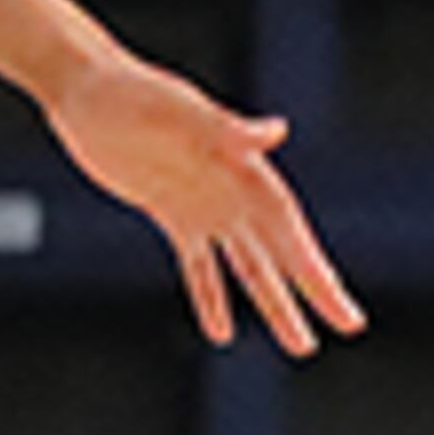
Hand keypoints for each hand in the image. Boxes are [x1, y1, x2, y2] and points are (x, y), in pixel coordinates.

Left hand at [45, 43, 361, 357]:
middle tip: (348, 326)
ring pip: (247, 266)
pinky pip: (197, 266)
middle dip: (313, 289)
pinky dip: (210, 297)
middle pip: (279, 251)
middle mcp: (230, 190)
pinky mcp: (170, 214)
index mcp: (240, 165)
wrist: (85, 89)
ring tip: (300, 345)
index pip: (285, 223)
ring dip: (273, 303)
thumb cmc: (132, 91)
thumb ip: (223, 127)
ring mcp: (202, 205)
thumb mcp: (173, 110)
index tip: (332, 295)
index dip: (310, 260)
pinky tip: (222, 333)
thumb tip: (276, 132)